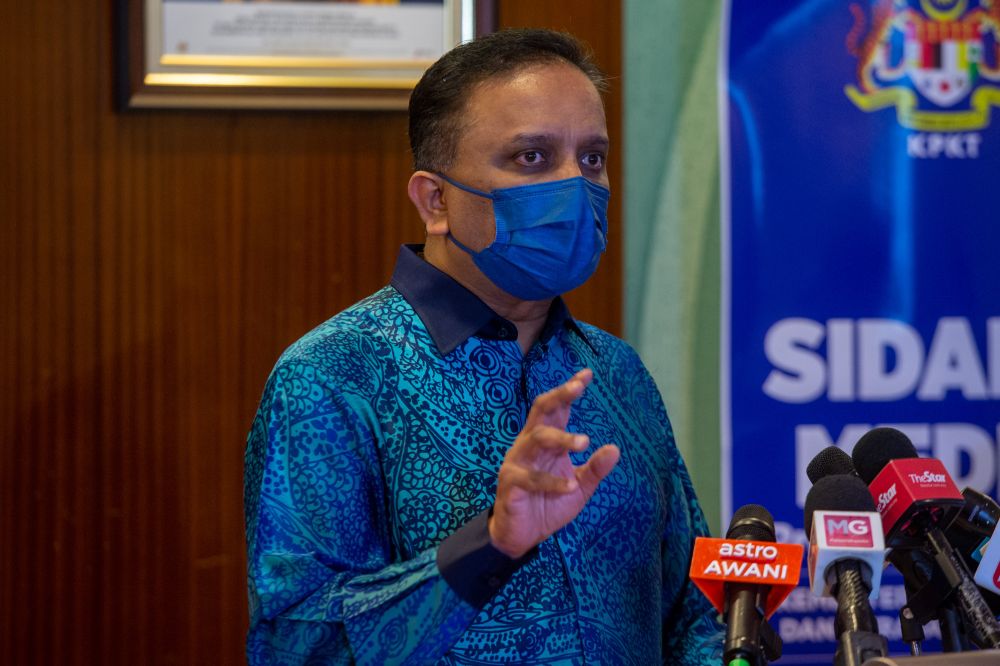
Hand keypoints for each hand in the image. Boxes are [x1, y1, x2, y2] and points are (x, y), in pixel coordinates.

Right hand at [488, 368, 620, 558]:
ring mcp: (517, 461)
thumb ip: (594, 468)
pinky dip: (552, 481)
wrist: (523, 535)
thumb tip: (616, 449)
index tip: (587, 374)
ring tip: (584, 442)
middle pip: (541, 411)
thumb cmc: (549, 502)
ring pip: (536, 438)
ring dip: (561, 438)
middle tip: (578, 387)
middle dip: (559, 396)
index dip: (570, 390)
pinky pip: (530, 477)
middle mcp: (529, 444)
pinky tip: (570, 485)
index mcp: (546, 441)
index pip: (558, 409)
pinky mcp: (511, 482)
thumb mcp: (580, 486)